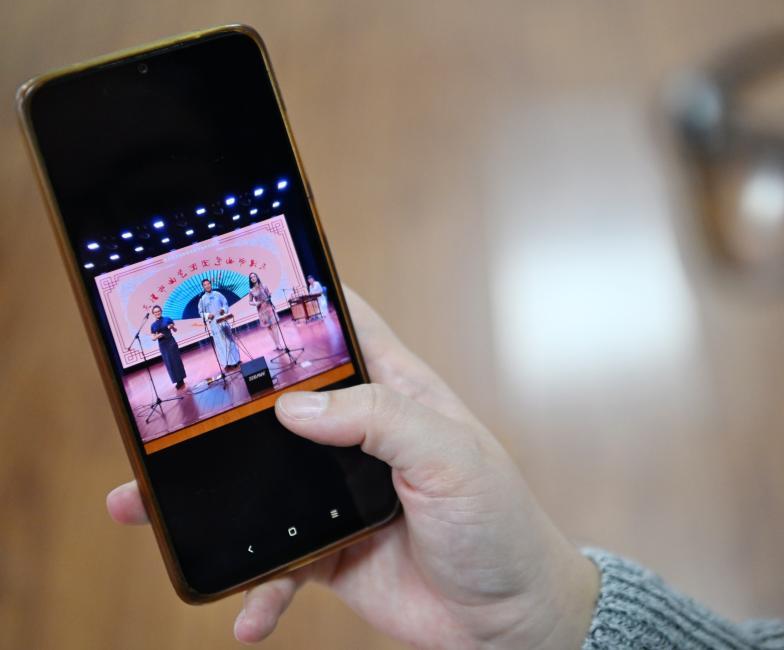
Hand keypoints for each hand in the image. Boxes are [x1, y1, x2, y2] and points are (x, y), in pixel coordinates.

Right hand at [107, 287, 598, 646]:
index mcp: (397, 395)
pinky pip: (276, 565)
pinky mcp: (329, 552)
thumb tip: (296, 406)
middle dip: (221, 409)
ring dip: (209, 500)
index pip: (342, 330)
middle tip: (163, 409)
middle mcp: (360, 439)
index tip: (235, 295)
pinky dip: (257, 588)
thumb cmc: (501, 524)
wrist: (511, 615)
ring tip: (144, 507)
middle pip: (278, 408)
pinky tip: (247, 612)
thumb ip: (380, 421)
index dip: (294, 307)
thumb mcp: (452, 457)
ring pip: (260, 487)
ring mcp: (339, 496)